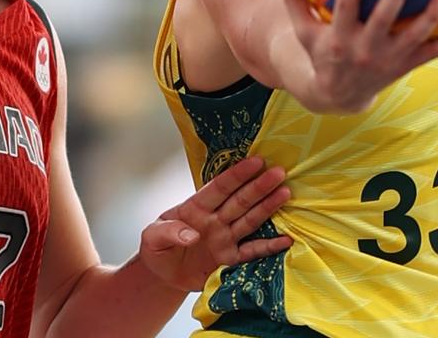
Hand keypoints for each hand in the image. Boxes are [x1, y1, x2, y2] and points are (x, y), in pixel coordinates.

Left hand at [138, 157, 290, 291]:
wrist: (163, 276)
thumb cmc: (157, 249)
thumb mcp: (151, 238)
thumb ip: (168, 232)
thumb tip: (191, 235)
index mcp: (196, 208)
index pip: (219, 188)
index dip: (237, 175)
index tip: (255, 161)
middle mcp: (215, 220)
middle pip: (240, 200)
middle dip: (258, 186)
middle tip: (278, 171)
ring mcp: (225, 238)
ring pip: (249, 220)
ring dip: (267, 207)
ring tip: (285, 192)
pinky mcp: (230, 260)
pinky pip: (252, 252)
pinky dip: (269, 247)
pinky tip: (286, 239)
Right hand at [282, 0, 437, 112]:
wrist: (338, 95)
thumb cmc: (321, 53)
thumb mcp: (303, 31)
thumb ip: (294, 0)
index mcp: (340, 37)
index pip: (345, 6)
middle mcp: (366, 49)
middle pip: (384, 19)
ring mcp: (390, 59)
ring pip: (414, 36)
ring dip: (431, 16)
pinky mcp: (407, 65)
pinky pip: (433, 54)